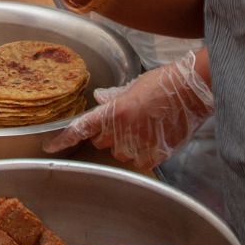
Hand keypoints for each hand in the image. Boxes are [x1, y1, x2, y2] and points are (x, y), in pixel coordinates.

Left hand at [44, 56, 212, 171]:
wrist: (194, 90)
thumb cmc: (165, 83)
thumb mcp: (134, 85)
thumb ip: (114, 98)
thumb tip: (99, 99)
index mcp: (115, 111)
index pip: (82, 128)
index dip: (64, 138)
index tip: (50, 146)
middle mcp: (123, 131)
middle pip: (101, 141)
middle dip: (108, 133)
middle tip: (126, 120)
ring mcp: (140, 145)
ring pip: (120, 153)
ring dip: (127, 144)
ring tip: (145, 127)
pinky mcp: (156, 155)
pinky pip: (140, 160)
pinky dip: (144, 152)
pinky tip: (155, 136)